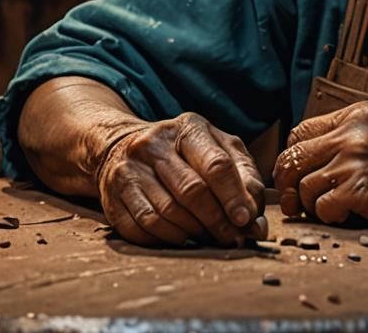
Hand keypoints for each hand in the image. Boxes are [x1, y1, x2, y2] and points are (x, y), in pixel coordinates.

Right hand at [95, 112, 267, 246]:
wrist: (121, 147)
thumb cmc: (184, 154)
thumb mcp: (218, 150)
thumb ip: (243, 179)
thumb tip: (255, 223)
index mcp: (189, 128)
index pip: (216, 165)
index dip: (233, 197)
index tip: (246, 221)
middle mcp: (155, 144)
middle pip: (192, 191)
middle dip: (216, 220)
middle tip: (232, 238)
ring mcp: (130, 169)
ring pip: (167, 213)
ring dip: (193, 233)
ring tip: (208, 238)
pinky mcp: (112, 195)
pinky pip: (142, 227)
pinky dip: (166, 239)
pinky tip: (180, 239)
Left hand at [272, 101, 367, 226]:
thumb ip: (348, 136)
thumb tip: (311, 159)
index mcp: (354, 115)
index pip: (300, 132)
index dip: (293, 156)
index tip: (297, 174)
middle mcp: (350, 133)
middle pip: (292, 158)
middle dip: (288, 183)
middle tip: (295, 201)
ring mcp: (354, 161)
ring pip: (304, 186)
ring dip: (311, 204)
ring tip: (330, 208)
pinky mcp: (360, 190)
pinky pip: (322, 207)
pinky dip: (329, 216)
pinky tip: (346, 215)